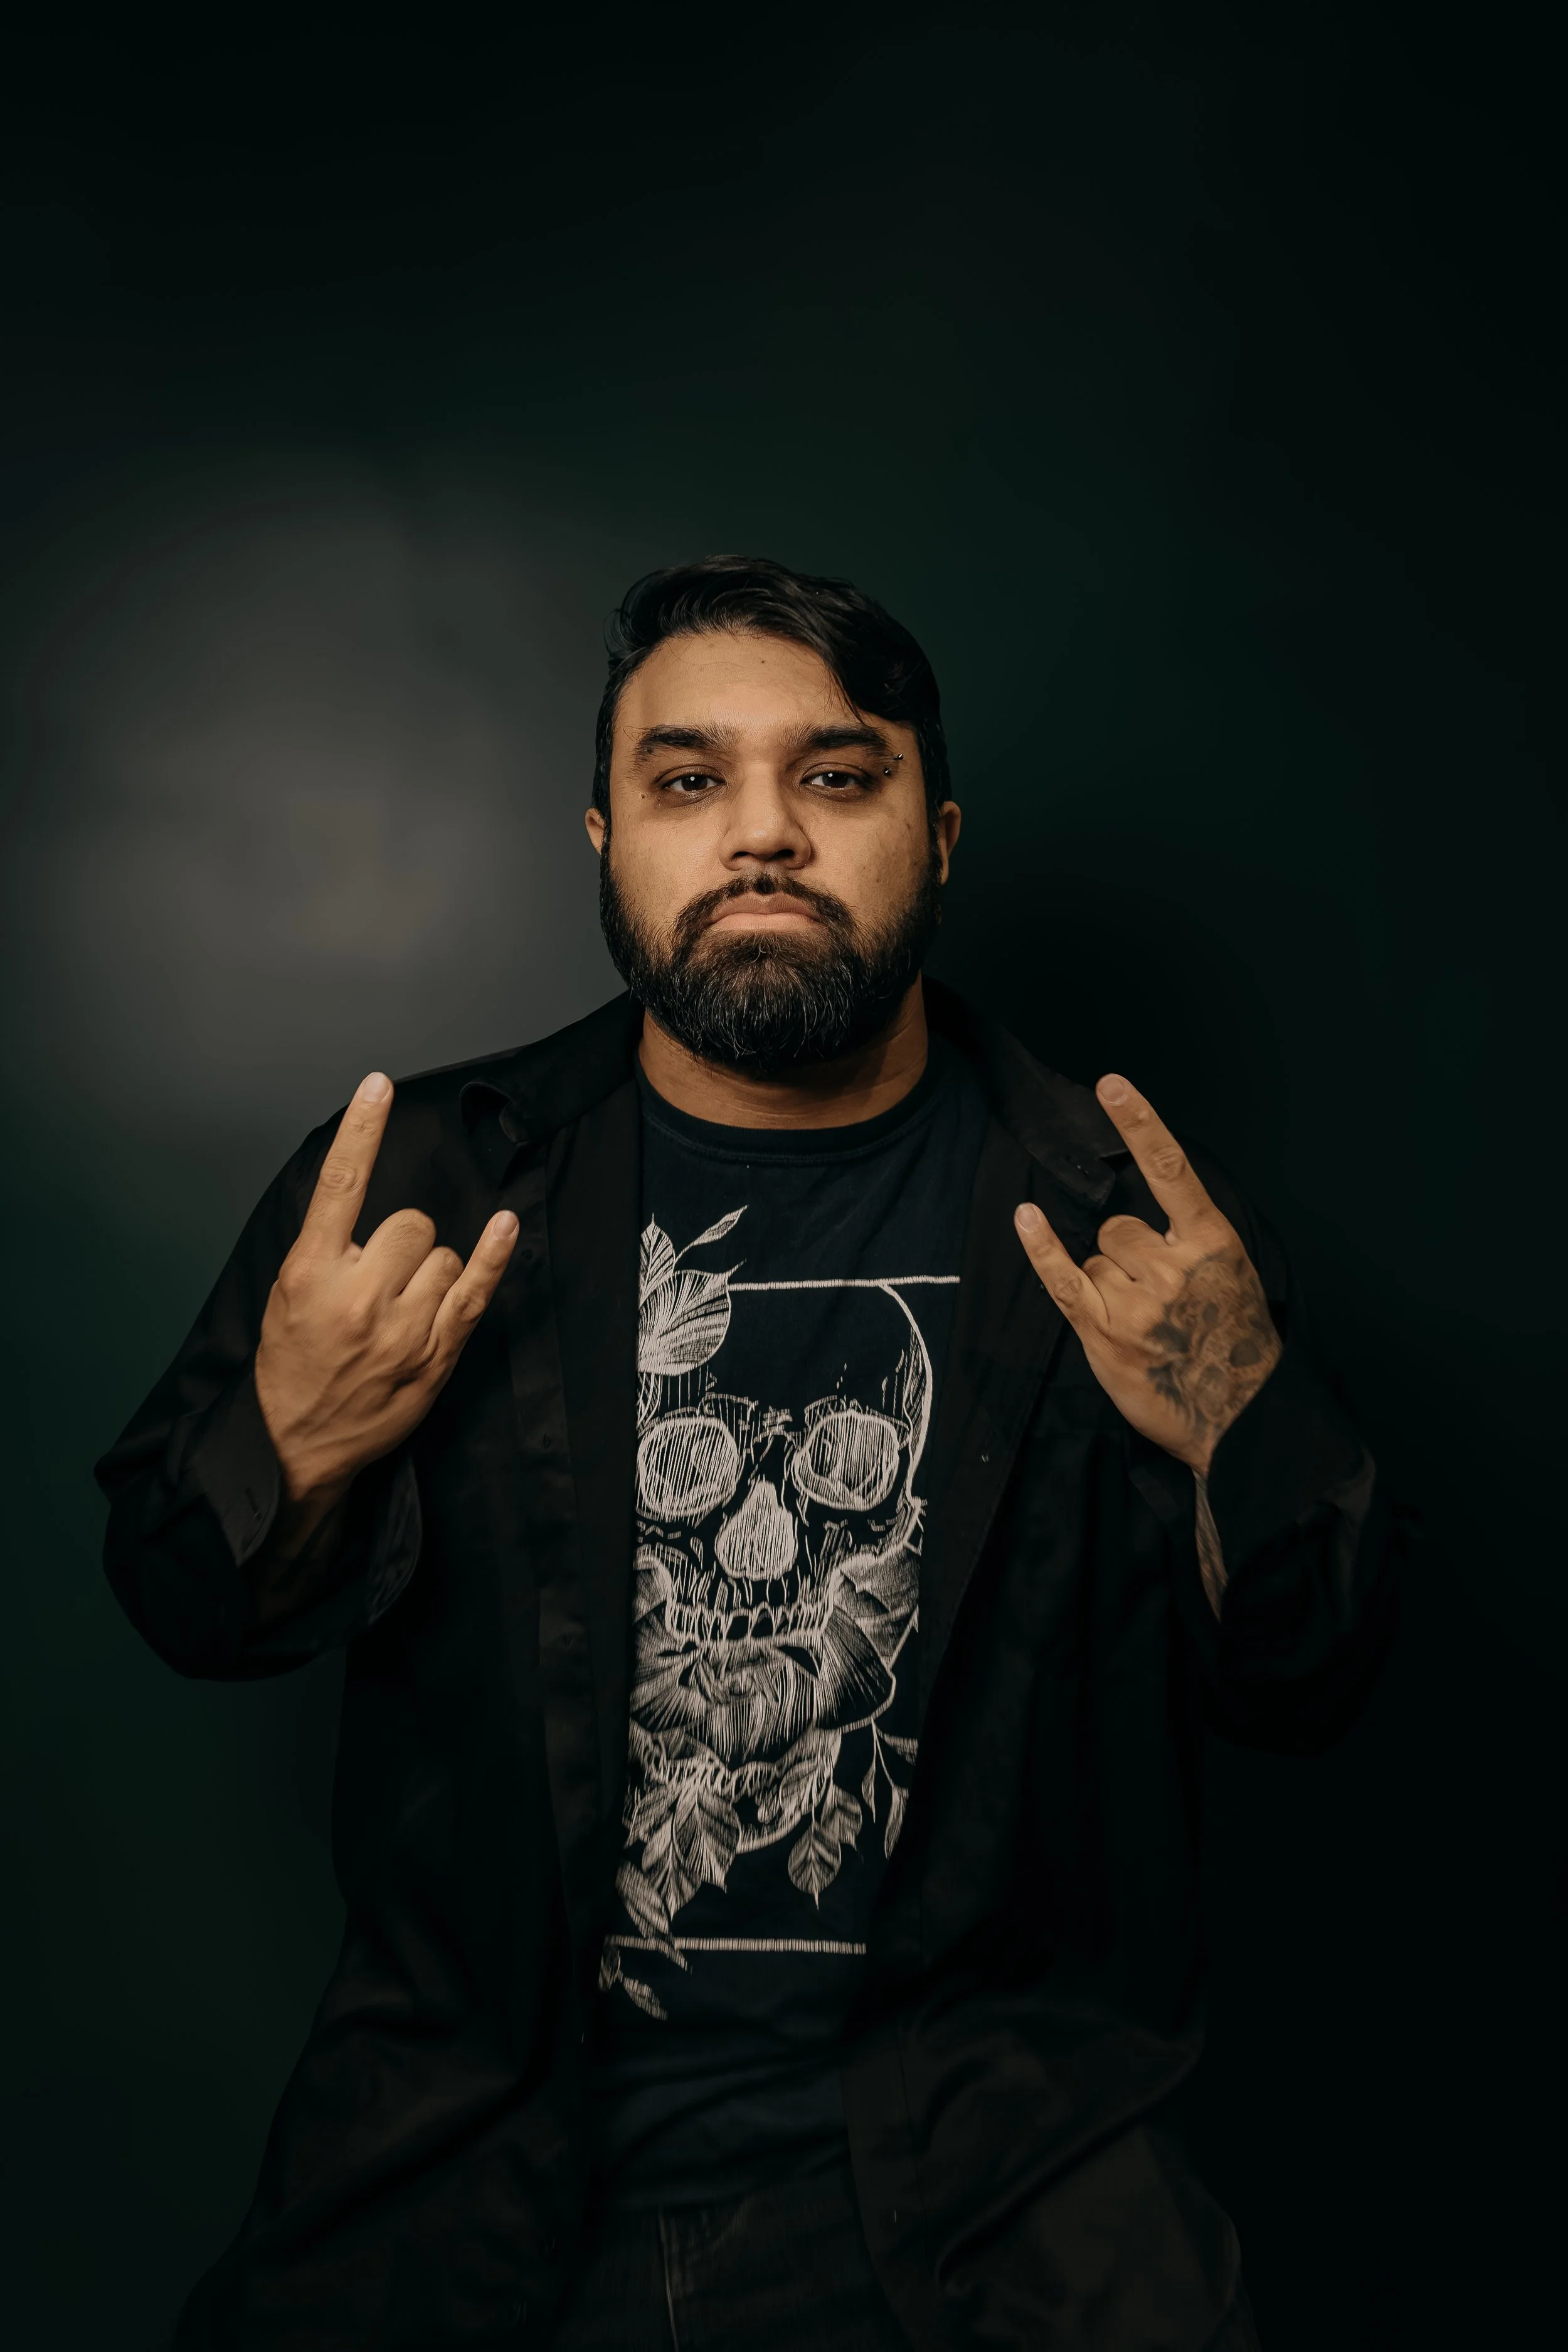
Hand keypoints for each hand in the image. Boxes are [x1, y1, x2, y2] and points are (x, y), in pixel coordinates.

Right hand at [254, 1073, 518, 1516]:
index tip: (377, 1086)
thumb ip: (326, 1248)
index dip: (361, 1131)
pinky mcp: (435, 1355)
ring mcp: (402, 1328)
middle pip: (410, 1223)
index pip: (340, 1187)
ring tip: (397, 1310)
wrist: (296, 1445)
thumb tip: (362, 1197)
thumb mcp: (286, 1295)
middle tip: (378, 1280)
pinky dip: (493, 1255)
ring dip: (429, 1272)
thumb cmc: (291, 1364)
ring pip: (443, 1256)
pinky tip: (504, 1225)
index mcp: (311, 1273)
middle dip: (401, 1242)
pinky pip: (475, 1292)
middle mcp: (358, 1296)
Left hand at [1013, 1075, 1280, 1475]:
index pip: (1170, 1170)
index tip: (1112, 1086)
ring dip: (1107, 1282)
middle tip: (1158, 1298)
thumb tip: (1138, 1215)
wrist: (1237, 1416)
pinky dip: (1042, 1247)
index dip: (1142, 1123)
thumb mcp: (1233, 1277)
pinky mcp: (1104, 1334)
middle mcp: (1172, 1266)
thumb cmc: (1233, 1344)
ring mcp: (1136, 1302)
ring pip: (1094, 1258)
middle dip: (1127, 1254)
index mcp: (1211, 1243)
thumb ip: (1191, 1240)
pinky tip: (1026, 1217)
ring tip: (1143, 1322)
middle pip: (1118, 1227)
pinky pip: (1062, 1279)